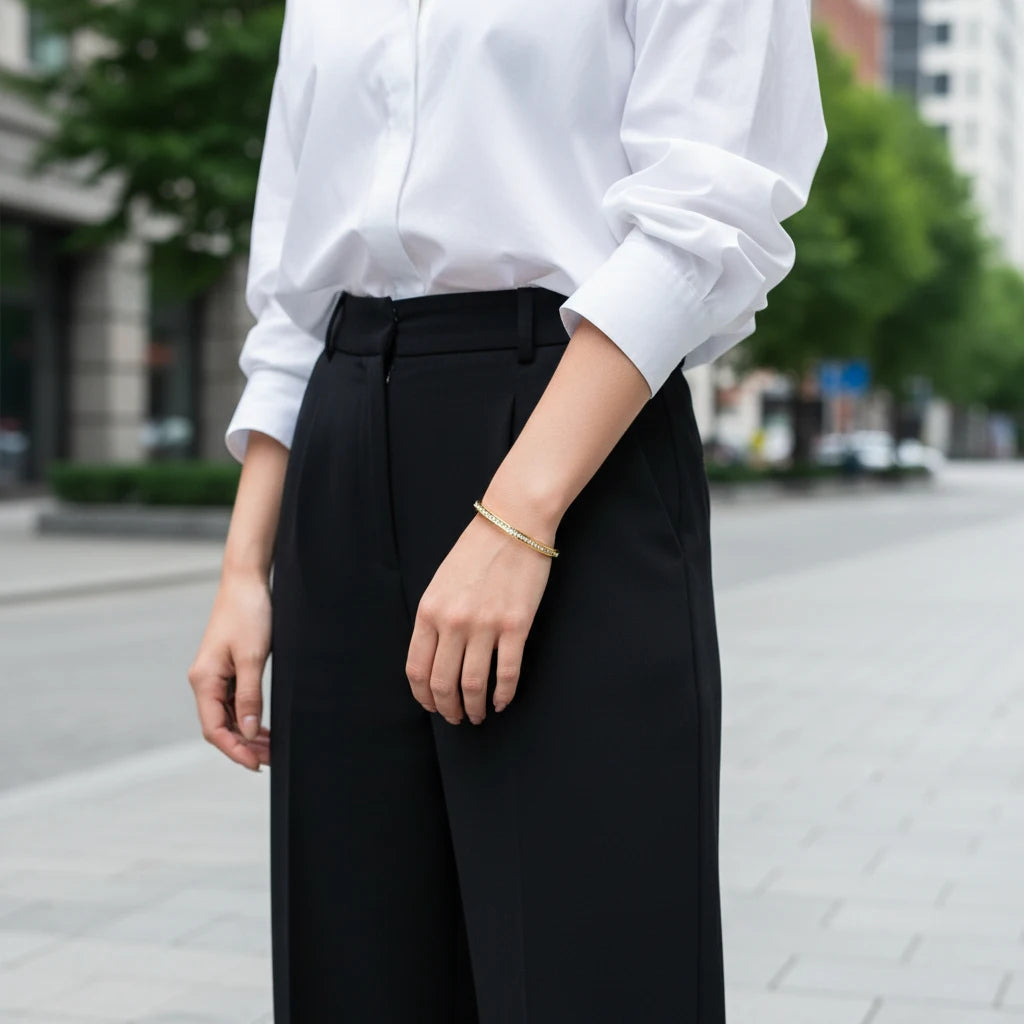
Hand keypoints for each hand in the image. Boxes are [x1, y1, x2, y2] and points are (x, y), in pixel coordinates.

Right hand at [187, 570, 272, 770]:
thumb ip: (249, 696)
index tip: (257, 764)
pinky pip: (233, 702)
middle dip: (243, 746)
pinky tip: (262, 727)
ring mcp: (214, 675)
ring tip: (271, 748)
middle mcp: (204, 681)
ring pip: (227, 716)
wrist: (246, 581)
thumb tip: (247, 732)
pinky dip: (247, 717)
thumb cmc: (249, 614)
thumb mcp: (252, 658)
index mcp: (203, 680)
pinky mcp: (225, 668)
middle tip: (271, 759)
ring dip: (246, 734)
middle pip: (219, 726)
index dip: (235, 750)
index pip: (214, 729)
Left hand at [406, 505, 555, 724]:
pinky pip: (507, 673)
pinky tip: (502, 702)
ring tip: (477, 715)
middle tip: (455, 718)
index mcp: (429, 611)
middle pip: (443, 683)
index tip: (432, 705)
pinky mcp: (516, 626)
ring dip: (473, 708)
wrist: (513, 524)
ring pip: (473, 685)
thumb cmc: (476, 551)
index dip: (423, 696)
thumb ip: (434, 619)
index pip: (417, 669)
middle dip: (447, 709)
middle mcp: (453, 622)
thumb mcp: (440, 583)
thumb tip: (435, 657)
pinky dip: (504, 695)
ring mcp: (485, 626)